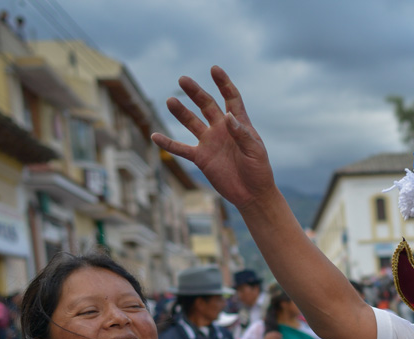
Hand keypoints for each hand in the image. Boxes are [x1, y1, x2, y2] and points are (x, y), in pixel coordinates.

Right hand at [151, 67, 276, 211]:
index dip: (223, 83)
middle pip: (206, 105)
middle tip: (183, 79)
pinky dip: (168, 144)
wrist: (252, 194)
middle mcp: (221, 129)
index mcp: (238, 124)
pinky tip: (154, 136)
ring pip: (191, 122)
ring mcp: (209, 142)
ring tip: (170, 100)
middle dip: (195, 92)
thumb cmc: (259, 171)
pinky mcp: (201, 158)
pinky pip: (181, 149)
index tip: (214, 69)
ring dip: (180, 112)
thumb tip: (227, 116)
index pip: (230, 98)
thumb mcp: (255, 151)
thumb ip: (242, 134)